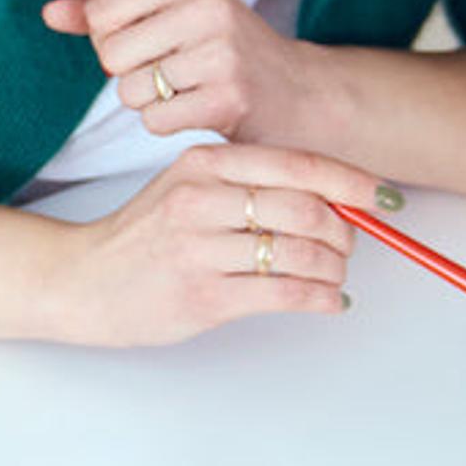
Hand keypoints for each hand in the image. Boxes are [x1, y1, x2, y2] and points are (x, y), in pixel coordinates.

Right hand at [38, 140, 371, 345]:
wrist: (80, 280)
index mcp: (204, 164)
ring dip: (334, 268)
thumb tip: (332, 198)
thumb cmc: (144, 237)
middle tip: (349, 246)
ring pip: (299, 254)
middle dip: (345, 232)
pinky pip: (283, 294)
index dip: (352, 182)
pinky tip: (329, 300)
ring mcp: (199, 249)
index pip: (298, 165)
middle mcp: (201, 200)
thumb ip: (249, 185)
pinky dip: (320, 298)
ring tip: (336, 276)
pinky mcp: (202, 296)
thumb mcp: (188, 189)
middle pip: (306, 209)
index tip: (385, 198)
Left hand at [44, 0, 311, 144]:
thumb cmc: (223, 52)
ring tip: (189, 90)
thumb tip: (49, 13)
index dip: (112, 40)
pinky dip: (167, 124)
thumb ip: (107, 11)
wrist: (297, 95)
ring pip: (131, 91)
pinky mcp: (228, 99)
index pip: (101, 14)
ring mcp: (221, 53)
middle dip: (130, 74)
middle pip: (110, 55)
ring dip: (150, 102)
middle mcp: (208, 6)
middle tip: (173, 73)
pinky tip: (198, 110)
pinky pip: (154, 122)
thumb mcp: (171, 15)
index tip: (152, 43)